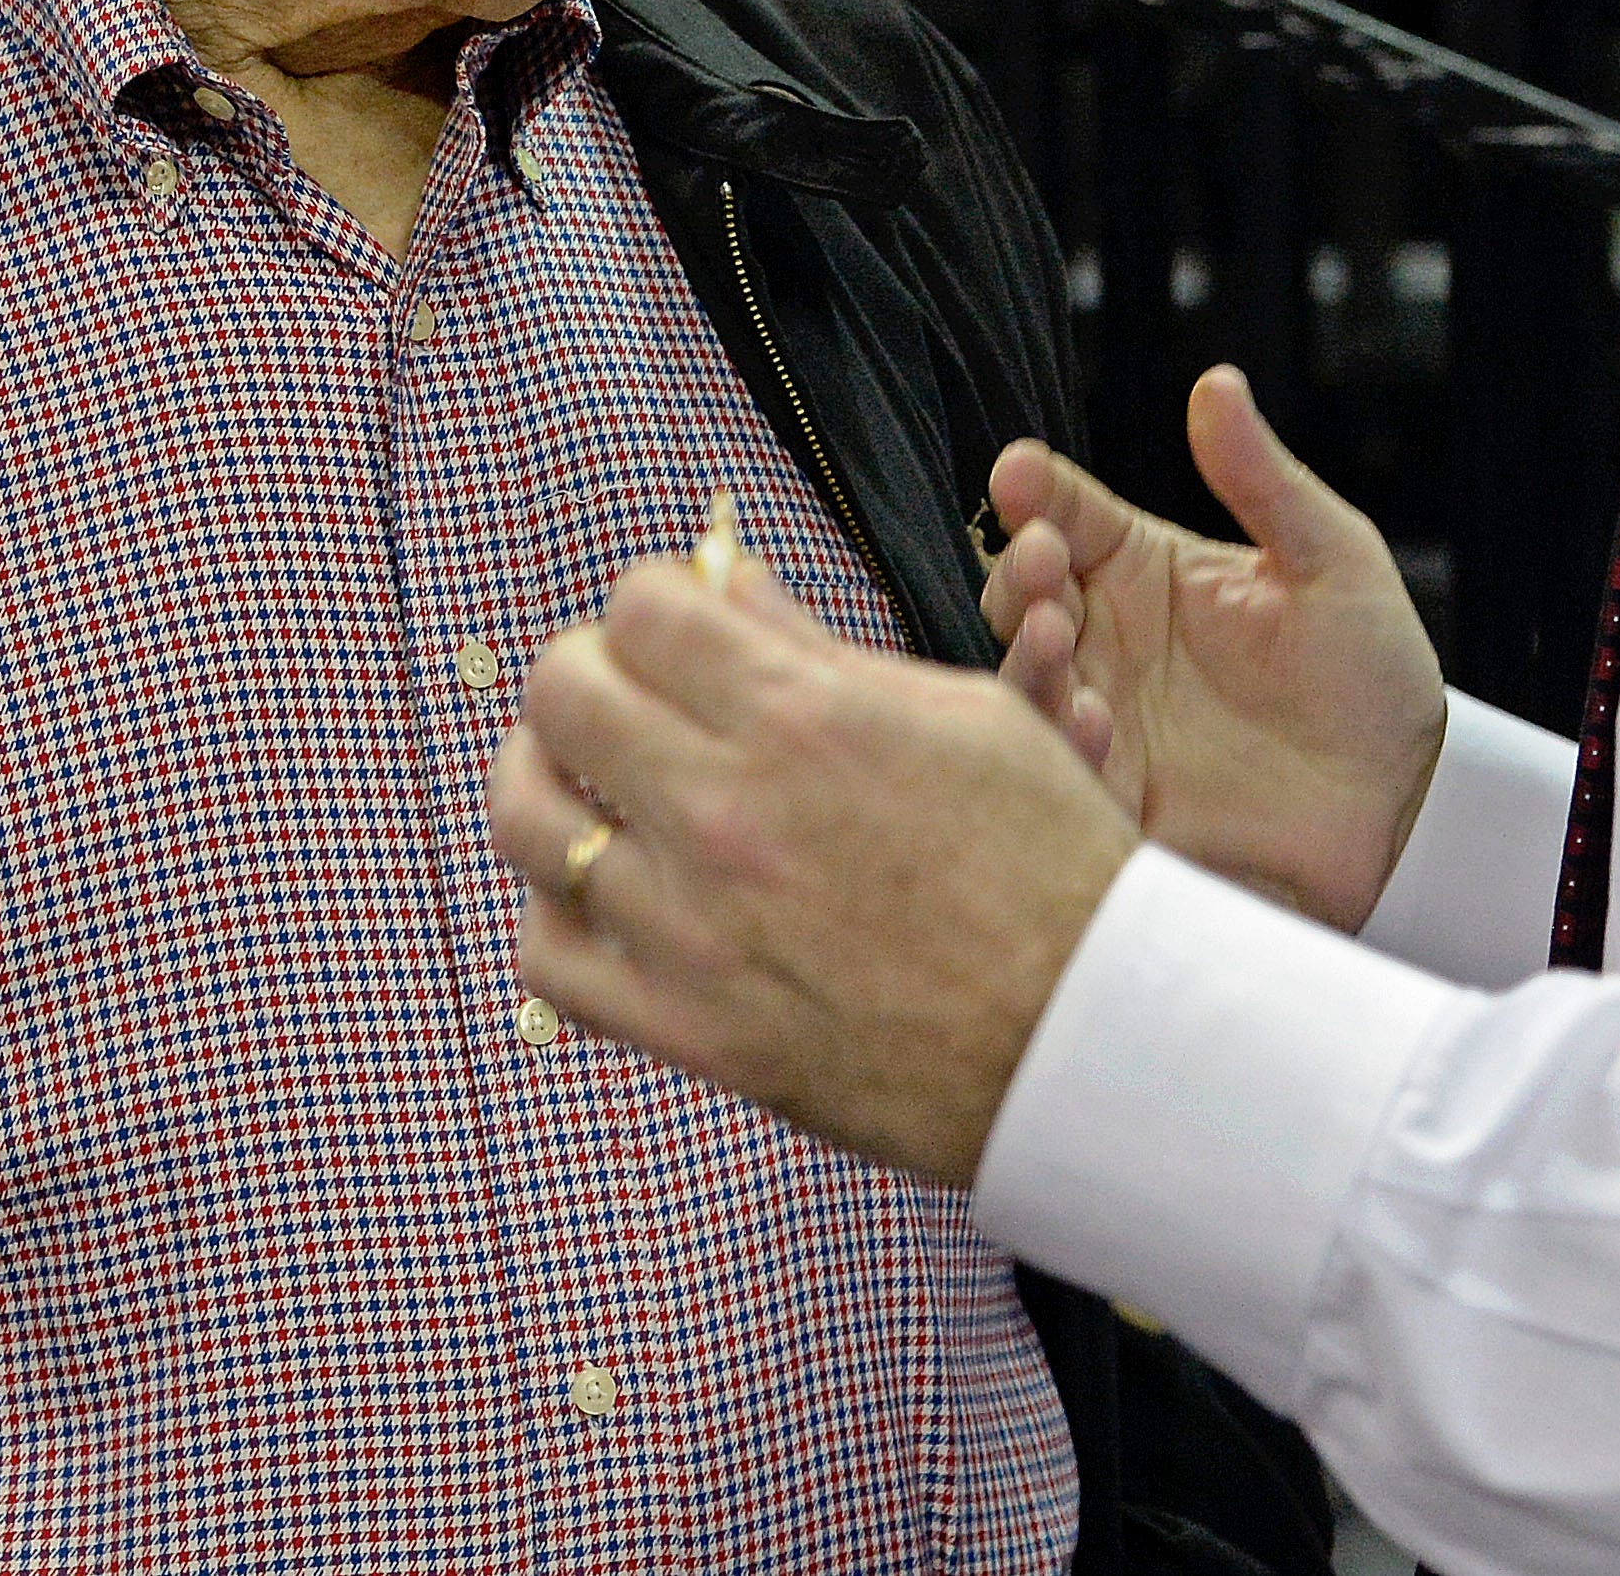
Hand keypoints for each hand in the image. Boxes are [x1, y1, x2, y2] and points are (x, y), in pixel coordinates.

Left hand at [488, 540, 1138, 1186]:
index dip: (655, 598)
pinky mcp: (691, 1031)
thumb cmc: (1050, 864)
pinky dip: (552, 914)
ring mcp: (695, 928)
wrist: (1092, 1038)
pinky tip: (595, 891)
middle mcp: (729, 813)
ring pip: (527, 822)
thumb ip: (816, 649)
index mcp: (801, 717)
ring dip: (541, 780)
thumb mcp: (961, 716)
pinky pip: (548, 962)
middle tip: (625, 690)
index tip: (679, 621)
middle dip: (586, 671)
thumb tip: (720, 580)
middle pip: (561, 695)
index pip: (638, 608)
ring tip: (578, 778)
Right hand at [982, 365, 1447, 932]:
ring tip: (1058, 629)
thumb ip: (1263, 478)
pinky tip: (1092, 718)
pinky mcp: (1116, 794)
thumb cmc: (1370, 672)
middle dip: (1017, 569)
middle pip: (1026, 591)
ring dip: (1027, 649)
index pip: (1068, 512)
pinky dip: (1063, 742)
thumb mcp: (1330, 558)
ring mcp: (1106, 716)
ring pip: (1028, 675)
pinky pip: (1066, 768)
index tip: (1019, 470)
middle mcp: (1109, 637)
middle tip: (1039, 554)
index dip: (1035, 488)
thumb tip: (1215, 382)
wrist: (1408, 800)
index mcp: (1145, 568)